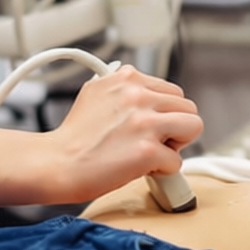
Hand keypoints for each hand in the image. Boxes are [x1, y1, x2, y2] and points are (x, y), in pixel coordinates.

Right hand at [48, 65, 202, 201]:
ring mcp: (144, 122)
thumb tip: (145, 90)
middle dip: (174, 127)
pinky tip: (140, 168)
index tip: (147, 125)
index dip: (163, 112)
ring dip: (175, 145)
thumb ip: (123, 88)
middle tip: (150, 141)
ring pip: (193, 127)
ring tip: (150, 152)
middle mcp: (137, 94)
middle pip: (188, 107)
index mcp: (126, 78)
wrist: (56, 163)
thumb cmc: (74, 137)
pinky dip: (162, 170)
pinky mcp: (147, 150)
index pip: (171, 91)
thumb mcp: (94, 93)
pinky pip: (177, 162)